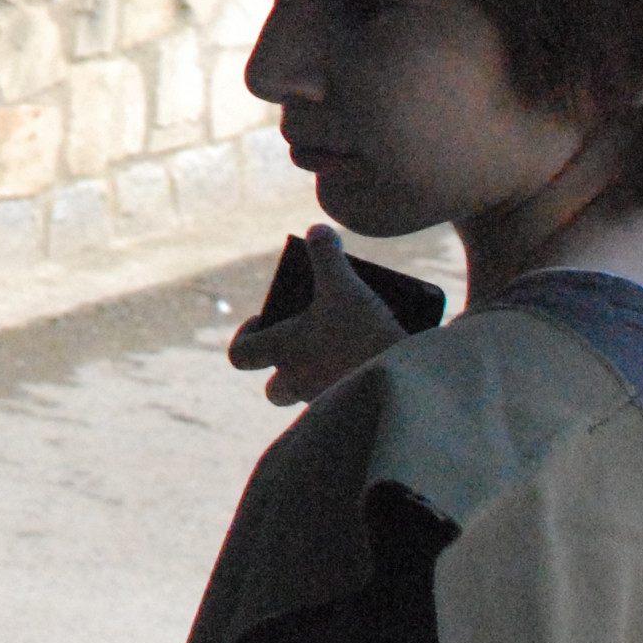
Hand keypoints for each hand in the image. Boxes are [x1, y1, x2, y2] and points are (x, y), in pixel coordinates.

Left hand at [228, 227, 410, 409]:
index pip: (239, 355)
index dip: (246, 336)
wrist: (404, 382)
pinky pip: (341, 403)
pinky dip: (349, 386)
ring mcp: (324, 403)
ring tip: (347, 347)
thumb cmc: (362, 332)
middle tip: (308, 343)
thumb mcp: (344, 284)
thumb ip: (326, 253)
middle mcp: (296, 383)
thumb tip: (317, 228)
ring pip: (309, 397)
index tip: (267, 320)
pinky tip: (373, 363)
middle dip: (285, 370)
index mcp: (282, 352)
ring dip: (320, 377)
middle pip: (274, 390)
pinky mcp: (353, 415)